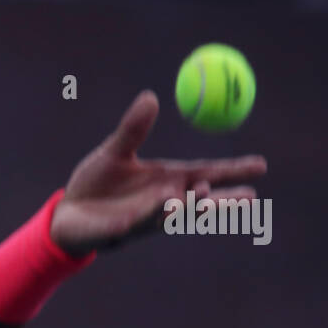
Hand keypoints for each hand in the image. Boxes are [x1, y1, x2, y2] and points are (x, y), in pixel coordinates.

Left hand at [49, 90, 267, 255]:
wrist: (66, 213)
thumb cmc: (95, 184)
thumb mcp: (114, 152)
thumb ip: (133, 130)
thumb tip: (151, 97)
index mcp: (167, 181)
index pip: (206, 173)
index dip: (233, 171)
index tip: (262, 165)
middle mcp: (163, 202)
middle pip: (201, 202)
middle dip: (224, 201)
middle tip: (251, 197)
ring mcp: (145, 219)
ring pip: (176, 216)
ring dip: (193, 208)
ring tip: (209, 196)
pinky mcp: (122, 230)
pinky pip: (142, 222)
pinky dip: (155, 212)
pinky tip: (168, 202)